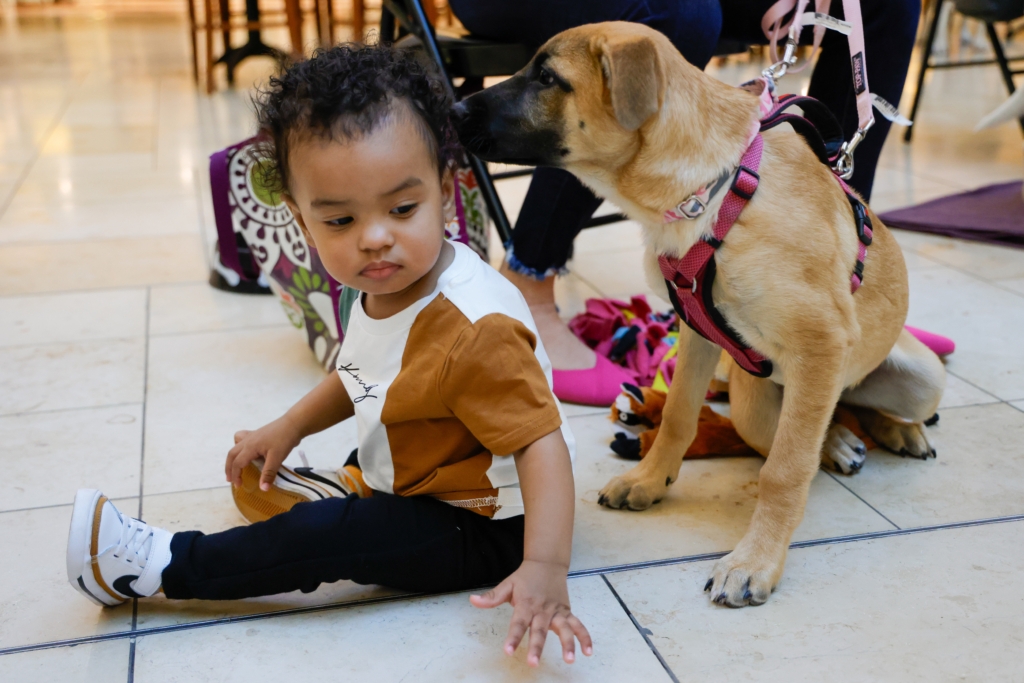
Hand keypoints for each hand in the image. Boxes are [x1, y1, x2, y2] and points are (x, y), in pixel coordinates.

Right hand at [224, 416, 302, 490]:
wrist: (294, 424)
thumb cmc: (284, 440)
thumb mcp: (277, 458)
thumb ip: (269, 473)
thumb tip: (262, 489)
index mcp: (249, 447)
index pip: (237, 463)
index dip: (236, 475)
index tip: (239, 486)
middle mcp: (247, 440)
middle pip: (232, 454)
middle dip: (229, 468)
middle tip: (231, 479)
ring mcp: (252, 436)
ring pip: (236, 445)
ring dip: (233, 456)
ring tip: (236, 465)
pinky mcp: (258, 434)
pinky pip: (243, 439)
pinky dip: (241, 446)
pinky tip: (249, 452)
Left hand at [470, 560, 591, 665]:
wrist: (547, 563)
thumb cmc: (525, 578)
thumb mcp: (507, 585)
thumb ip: (492, 597)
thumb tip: (472, 601)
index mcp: (526, 604)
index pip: (518, 623)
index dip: (513, 637)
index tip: (509, 651)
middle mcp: (542, 609)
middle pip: (540, 630)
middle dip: (537, 647)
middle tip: (534, 663)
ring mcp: (557, 611)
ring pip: (564, 628)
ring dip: (568, 643)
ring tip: (570, 659)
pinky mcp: (567, 612)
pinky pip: (578, 625)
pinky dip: (585, 637)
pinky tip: (588, 652)